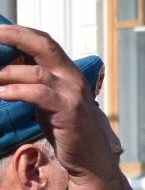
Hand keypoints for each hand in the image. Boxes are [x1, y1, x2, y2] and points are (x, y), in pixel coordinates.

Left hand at [0, 23, 122, 187]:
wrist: (91, 158)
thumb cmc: (66, 129)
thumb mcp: (50, 99)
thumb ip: (35, 82)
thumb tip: (5, 70)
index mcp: (68, 71)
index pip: (44, 41)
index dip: (20, 32)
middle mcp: (72, 77)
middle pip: (43, 46)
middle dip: (14, 37)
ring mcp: (72, 93)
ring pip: (35, 71)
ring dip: (7, 72)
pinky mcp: (68, 110)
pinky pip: (38, 94)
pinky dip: (16, 91)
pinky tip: (2, 94)